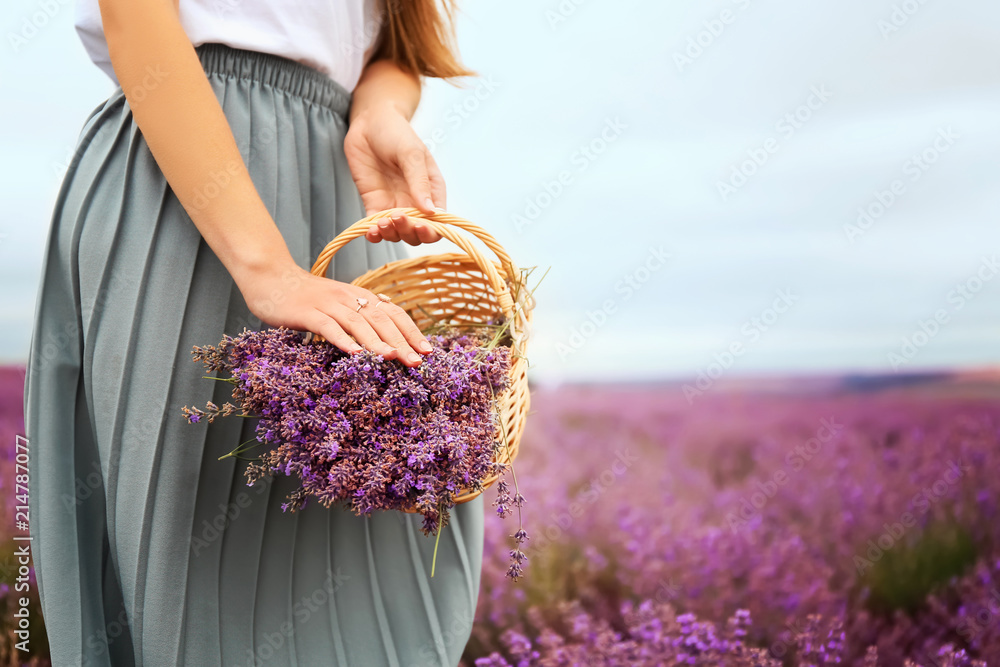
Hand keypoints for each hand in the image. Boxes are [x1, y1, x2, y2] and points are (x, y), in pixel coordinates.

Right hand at [235, 258, 432, 366]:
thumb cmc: (308, 297)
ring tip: (392, 358)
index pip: (393, 313)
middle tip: (417, 362)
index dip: (412, 331)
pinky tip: (354, 354)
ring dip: (377, 342)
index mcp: (360, 296)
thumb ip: (360, 316)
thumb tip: (388, 336)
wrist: (271, 277)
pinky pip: (328, 327)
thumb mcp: (339, 304)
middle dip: (402, 342)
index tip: (428, 351)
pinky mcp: (307, 313)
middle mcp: (349, 298)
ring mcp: (328, 305)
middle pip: (381, 320)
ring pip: (358, 324)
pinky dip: (342, 340)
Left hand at [344, 101, 445, 245]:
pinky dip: (374, 234)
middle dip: (408, 232)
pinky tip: (370, 231)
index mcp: (432, 190)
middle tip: (396, 218)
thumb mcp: (411, 153)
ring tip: (381, 223)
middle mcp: (415, 201)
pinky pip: (376, 227)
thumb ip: (419, 182)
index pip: (438, 222)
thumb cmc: (395, 132)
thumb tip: (431, 211)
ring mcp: (394, 204)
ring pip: (397, 234)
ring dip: (390, 234)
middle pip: (418, 233)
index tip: (419, 225)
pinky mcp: (374, 204)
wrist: (369, 122)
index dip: (431, 230)